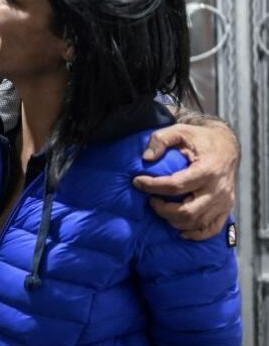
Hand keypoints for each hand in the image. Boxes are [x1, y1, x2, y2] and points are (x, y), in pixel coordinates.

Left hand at [132, 121, 238, 240]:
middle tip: (150, 200)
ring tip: (161, 208)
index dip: (152, 186)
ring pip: (196, 222)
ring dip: (174, 220)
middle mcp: (218, 189)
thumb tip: (146, 158)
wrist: (226, 145)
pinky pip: (211, 229)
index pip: (175, 185)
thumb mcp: (179, 131)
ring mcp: (224, 201)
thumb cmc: (199, 139)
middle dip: (163, 209)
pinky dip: (195, 234)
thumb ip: (161, 140)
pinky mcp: (226, 208)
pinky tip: (179, 229)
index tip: (137, 182)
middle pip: (187, 211)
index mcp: (207, 170)